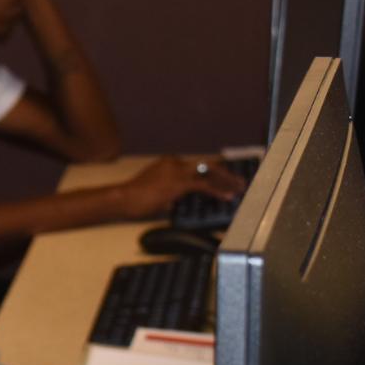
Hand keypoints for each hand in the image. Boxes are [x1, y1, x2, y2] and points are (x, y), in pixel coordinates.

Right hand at [109, 155, 239, 220]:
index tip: (227, 179)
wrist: (124, 198)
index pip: (198, 166)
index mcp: (171, 163)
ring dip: (226, 181)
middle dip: (225, 174)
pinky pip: (204, 186)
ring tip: (239, 188)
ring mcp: (177, 171)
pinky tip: (227, 197)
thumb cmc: (136, 198)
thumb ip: (174, 192)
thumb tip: (187, 201)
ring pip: (209, 173)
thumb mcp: (158, 191)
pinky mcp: (179, 183)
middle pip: (207, 166)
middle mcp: (176, 163)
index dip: (215, 173)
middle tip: (240, 182)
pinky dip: (217, 191)